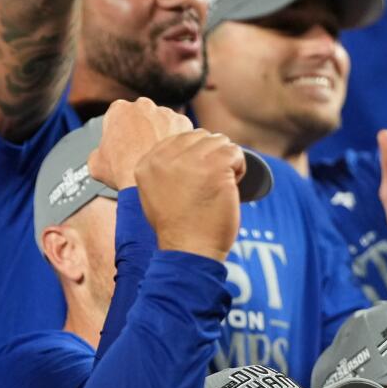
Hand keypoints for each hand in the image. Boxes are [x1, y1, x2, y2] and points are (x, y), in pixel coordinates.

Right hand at [88, 97, 191, 189]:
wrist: (147, 182)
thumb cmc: (119, 172)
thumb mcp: (95, 164)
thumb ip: (99, 151)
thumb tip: (102, 154)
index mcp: (119, 109)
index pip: (118, 117)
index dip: (119, 133)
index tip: (122, 147)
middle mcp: (143, 105)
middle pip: (142, 116)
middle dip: (141, 130)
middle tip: (140, 152)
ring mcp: (165, 112)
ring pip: (162, 122)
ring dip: (159, 135)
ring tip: (156, 158)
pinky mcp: (183, 123)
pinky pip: (179, 132)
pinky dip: (176, 143)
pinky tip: (171, 158)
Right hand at [136, 130, 246, 259]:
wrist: (188, 250)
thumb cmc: (177, 228)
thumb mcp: (154, 195)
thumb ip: (161, 170)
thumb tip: (185, 150)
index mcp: (147, 163)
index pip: (180, 139)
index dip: (196, 155)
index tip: (197, 180)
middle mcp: (165, 158)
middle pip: (200, 137)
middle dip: (211, 154)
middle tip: (211, 182)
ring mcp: (191, 160)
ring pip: (220, 141)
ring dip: (226, 160)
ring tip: (220, 185)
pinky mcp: (215, 166)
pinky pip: (235, 152)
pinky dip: (240, 167)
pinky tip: (231, 185)